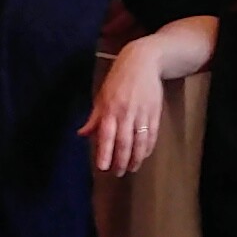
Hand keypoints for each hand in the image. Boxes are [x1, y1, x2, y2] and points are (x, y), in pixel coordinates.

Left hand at [83, 50, 165, 175]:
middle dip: (121, 161)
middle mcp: (125, 113)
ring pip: (139, 142)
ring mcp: (141, 113)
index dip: (105, 153)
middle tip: (118, 173)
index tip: (103, 167)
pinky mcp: (155, 113)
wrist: (143, 62)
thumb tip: (82, 134)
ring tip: (132, 168)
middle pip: (124, 143)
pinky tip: (143, 155)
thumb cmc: (118, 79)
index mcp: (109, 109)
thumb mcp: (102, 95)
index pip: (106, 136)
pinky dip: (148, 147)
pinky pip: (152, 134)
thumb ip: (94, 118)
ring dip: (136, 158)